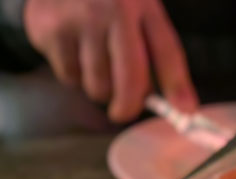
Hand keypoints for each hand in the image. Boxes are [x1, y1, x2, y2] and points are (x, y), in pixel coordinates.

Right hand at [23, 0, 196, 121]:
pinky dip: (73, 73)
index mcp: (140, 2)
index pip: (166, 50)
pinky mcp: (50, 31)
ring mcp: (78, 21)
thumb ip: (151, 47)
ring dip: (98, 86)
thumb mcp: (135, 5)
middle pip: (129, 81)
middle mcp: (112, 10)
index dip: (177, 85)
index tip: (185, 110)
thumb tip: (165, 98)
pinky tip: (72, 49)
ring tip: (95, 63)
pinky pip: (69, 76)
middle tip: (122, 110)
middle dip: (128, 106)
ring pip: (96, 85)